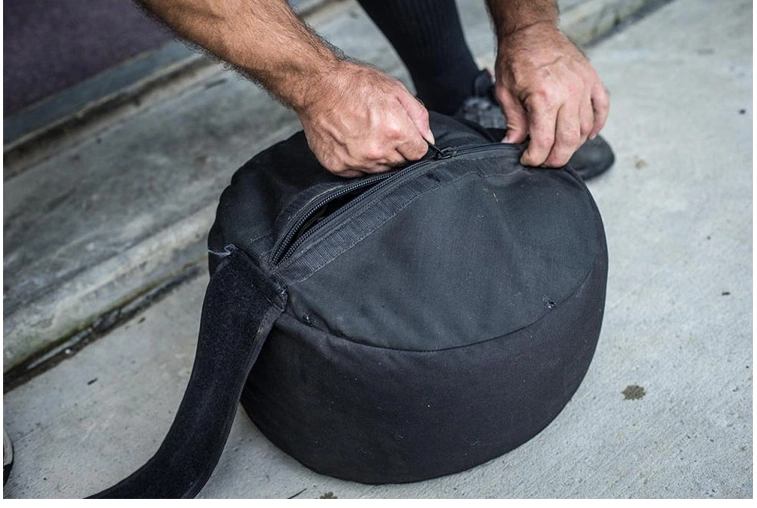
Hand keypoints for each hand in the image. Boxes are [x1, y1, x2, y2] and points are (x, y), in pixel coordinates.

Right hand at [296, 61, 433, 177]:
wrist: (317, 86)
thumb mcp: (395, 89)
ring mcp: (356, 161)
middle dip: (396, 149)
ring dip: (377, 156)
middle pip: (400, 163)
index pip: (419, 153)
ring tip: (364, 133)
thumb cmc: (354, 84)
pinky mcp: (338, 166)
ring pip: (379, 170)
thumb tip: (428, 138)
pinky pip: (357, 172)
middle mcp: (377, 151)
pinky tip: (351, 141)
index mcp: (395, 131)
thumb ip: (418, 116)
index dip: (413, 142)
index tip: (404, 135)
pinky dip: (357, 161)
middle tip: (380, 128)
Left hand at [493, 22, 609, 166]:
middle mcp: (568, 94)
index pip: (544, 142)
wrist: (532, 32)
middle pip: (568, 141)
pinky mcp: (592, 81)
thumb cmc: (517, 58)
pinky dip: (597, 125)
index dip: (535, 158)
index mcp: (543, 98)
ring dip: (573, 144)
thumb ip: (513, 122)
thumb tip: (513, 145)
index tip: (528, 160)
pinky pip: (602, 109)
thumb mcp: (505, 93)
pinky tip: (588, 135)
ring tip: (559, 148)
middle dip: (556, 159)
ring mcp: (583, 87)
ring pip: (585, 129)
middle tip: (545, 162)